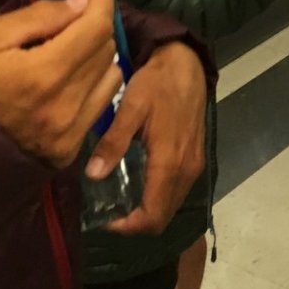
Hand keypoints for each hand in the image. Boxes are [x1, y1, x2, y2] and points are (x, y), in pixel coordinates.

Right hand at [0, 0, 120, 167]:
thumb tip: (82, 4)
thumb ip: (39, 15)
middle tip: (71, 22)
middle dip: (94, 26)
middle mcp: (65, 105)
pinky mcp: (73, 146)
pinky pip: (104, 101)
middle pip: (105, 48)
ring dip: (97, 55)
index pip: (97, 28)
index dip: (102, 1)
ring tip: (72, 51)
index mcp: (43, 74)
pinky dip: (95, 82)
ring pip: (112, 73)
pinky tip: (72, 78)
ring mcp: (71, 130)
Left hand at [85, 40, 206, 234]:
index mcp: (169, 162)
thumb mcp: (130, 108)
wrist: (186, 61)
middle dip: (136, 222)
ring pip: (171, 205)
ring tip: (120, 196)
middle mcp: (186, 170)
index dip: (128, 227)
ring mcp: (194, 164)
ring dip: (148, 209)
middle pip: (163, 217)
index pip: (152, 216)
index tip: (104, 219)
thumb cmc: (156, 82)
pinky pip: (177, 190)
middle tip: (108, 211)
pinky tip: (139, 180)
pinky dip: (159, 196)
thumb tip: (92, 176)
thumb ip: (113, 143)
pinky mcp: (196, 156)